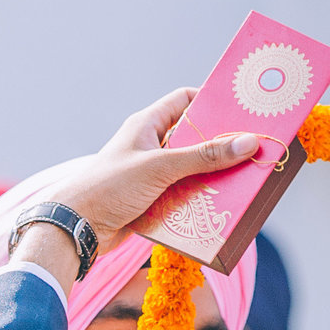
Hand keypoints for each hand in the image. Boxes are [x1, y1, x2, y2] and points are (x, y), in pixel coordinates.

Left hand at [9, 90, 264, 282]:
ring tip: (243, 179)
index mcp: (147, 125)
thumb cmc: (110, 188)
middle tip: (252, 148)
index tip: (241, 109)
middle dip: (219, 145)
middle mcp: (149, 145)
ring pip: (190, 169)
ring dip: (211, 176)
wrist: (76, 229)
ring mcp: (149, 174)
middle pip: (193, 138)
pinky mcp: (150, 200)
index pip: (184, 101)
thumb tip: (247, 143)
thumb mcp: (160, 168)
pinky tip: (219, 205)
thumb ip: (203, 156)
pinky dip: (198, 198)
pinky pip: (182, 194)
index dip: (211, 102)